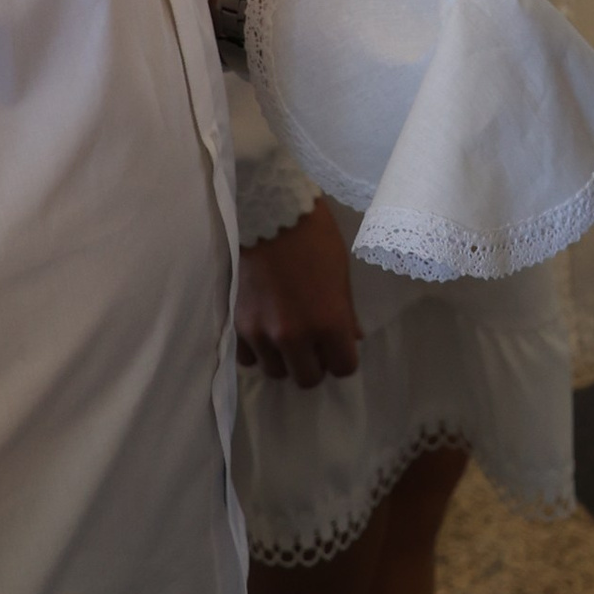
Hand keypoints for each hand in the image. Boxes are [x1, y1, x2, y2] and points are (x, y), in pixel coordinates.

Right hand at [236, 200, 362, 384]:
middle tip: (314, 344)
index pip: (343, 369)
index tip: (338, 346)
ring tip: (287, 336)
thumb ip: (346, 314)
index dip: (343, 359)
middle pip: (308, 379)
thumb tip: (353, 339)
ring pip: (277, 372)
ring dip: (285, 359)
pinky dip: (259, 351)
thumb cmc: (315, 238)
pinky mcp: (240, 326)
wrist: (269, 214)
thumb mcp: (341, 275)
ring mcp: (264, 334)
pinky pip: (249, 359)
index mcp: (329, 324)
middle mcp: (296, 337)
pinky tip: (265, 331)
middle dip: (315, 364)